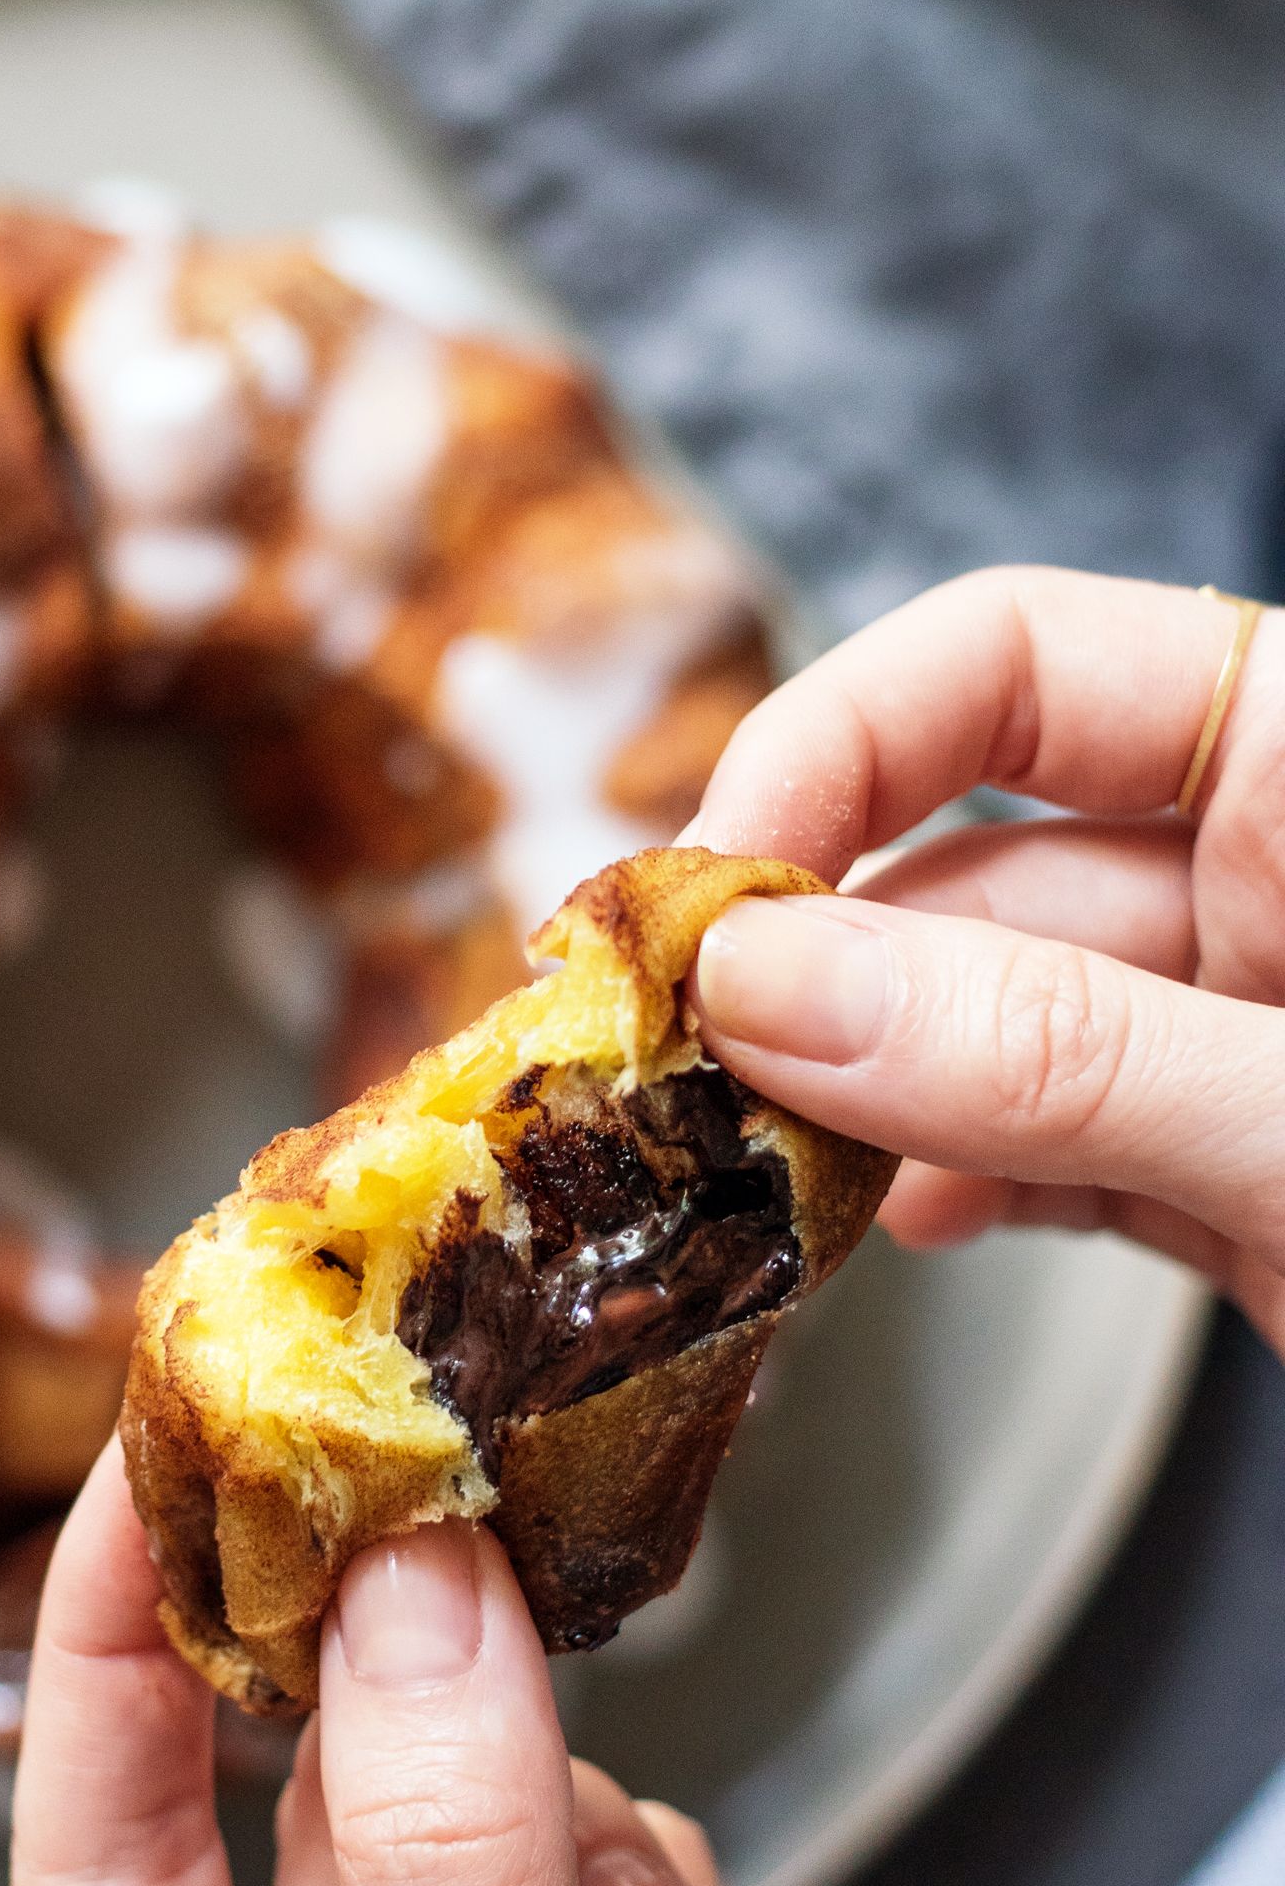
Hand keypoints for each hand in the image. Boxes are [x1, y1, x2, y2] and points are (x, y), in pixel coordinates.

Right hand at [682, 564, 1284, 1350]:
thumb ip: (1054, 1050)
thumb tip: (761, 986)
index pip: (1021, 656)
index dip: (838, 742)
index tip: (703, 895)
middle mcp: (1279, 877)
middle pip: (972, 858)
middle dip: (808, 963)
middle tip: (662, 1066)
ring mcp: (1256, 1038)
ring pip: (986, 1023)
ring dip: (848, 1098)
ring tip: (735, 1170)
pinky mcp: (1244, 1184)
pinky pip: (1047, 1151)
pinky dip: (941, 1189)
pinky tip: (872, 1229)